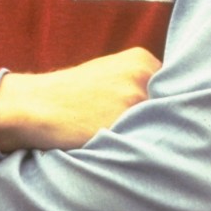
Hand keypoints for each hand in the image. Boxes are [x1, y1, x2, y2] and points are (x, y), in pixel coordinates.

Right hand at [0, 46, 160, 152]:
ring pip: (162, 126)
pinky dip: (139, 150)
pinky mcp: (122, 122)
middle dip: (164, 122)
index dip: (166, 107)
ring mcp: (134, 98)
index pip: (175, 88)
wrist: (35, 104)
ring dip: (154, 138)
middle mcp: (143, 74)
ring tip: (131, 144)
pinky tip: (123, 151)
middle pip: (173, 107)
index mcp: (142, 59)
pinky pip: (145, 142)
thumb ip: (140, 83)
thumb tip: (174, 107)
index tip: (156, 119)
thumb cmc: (71, 94)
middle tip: (146, 135)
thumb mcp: (109, 73)